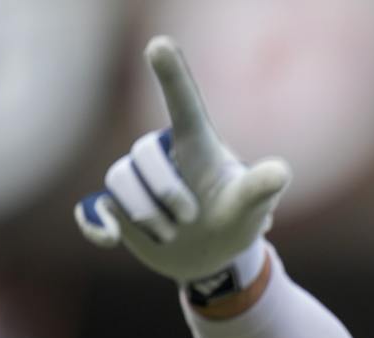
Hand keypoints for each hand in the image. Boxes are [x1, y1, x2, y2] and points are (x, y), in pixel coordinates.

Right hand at [73, 36, 290, 292]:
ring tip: (173, 235)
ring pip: (119, 182)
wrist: (212, 256)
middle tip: (192, 218)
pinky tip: (108, 238)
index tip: (160, 45)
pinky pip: (93, 208)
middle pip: (142, 153)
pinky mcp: (118, 210)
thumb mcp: (251, 206)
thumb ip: (260, 187)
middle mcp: (161, 156)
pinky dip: (96, 223)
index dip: (172, 74)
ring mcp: (136, 182)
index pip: (182, 104)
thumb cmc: (236, 221)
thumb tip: (280, 172)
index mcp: (194, 144)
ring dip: (145, 215)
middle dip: (165, 190)